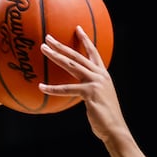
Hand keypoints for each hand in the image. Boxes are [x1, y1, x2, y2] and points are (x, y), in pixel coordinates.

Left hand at [40, 26, 127, 143]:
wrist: (114, 128)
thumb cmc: (104, 116)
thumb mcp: (98, 98)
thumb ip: (90, 89)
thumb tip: (79, 89)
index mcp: (103, 74)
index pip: (93, 52)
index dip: (85, 40)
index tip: (77, 28)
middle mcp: (100, 75)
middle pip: (78, 55)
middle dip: (62, 45)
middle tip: (48, 37)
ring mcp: (95, 82)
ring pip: (72, 65)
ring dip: (56, 56)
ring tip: (43, 50)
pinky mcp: (90, 92)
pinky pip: (68, 89)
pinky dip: (53, 88)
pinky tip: (41, 87)